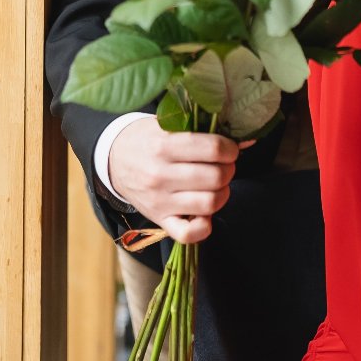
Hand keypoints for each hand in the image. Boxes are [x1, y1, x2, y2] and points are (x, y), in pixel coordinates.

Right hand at [107, 118, 238, 243]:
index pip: (212, 149)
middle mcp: (161, 175)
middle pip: (215, 177)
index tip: (230, 148)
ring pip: (209, 204)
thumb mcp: (168, 125)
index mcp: (164, 145)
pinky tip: (205, 211)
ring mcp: (160, 201)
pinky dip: (205, 226)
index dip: (230, 149)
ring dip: (222, 193)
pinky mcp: (159, 220)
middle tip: (224, 165)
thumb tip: (247, 141)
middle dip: (228, 169)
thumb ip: (203, 131)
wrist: (113, 159)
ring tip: (216, 184)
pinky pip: (189, 234)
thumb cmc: (147, 139)